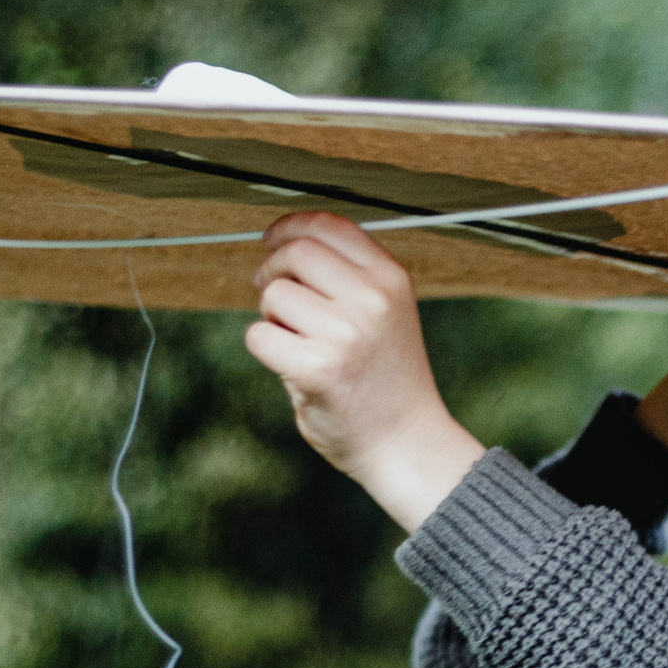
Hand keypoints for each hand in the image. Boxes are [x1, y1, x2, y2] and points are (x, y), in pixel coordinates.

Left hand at [243, 213, 484, 531]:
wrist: (407, 442)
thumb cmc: (387, 377)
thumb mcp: (386, 312)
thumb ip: (349, 276)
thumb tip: (284, 244)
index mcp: (391, 279)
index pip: (330, 226)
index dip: (290, 226)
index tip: (272, 239)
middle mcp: (372, 300)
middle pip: (296, 253)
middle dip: (274, 270)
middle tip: (273, 294)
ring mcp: (346, 334)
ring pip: (274, 296)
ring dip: (273, 317)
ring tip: (301, 342)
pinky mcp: (317, 368)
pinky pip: (260, 337)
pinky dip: (267, 350)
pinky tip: (295, 367)